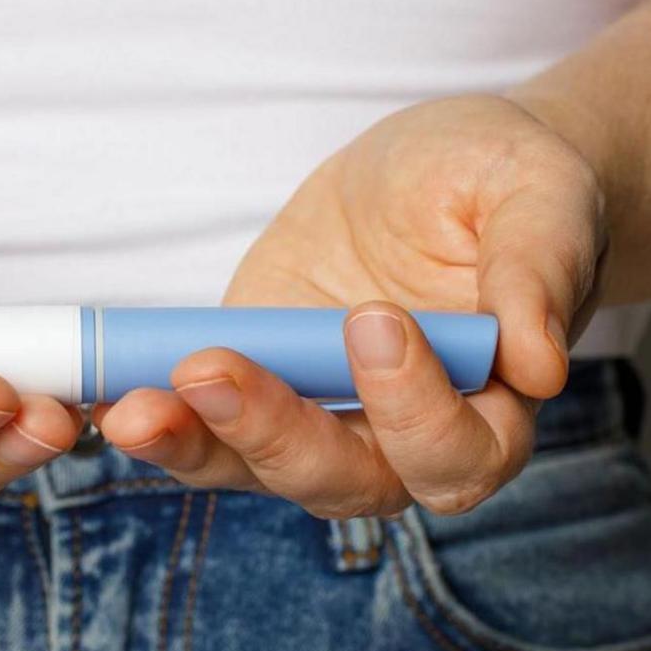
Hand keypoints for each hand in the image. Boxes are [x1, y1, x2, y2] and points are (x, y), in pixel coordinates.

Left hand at [96, 95, 604, 517]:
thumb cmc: (511, 184)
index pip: (456, 449)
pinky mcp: (257, 383)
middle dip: (272, 435)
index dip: (413, 406)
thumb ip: (538, 272)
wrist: (450, 169)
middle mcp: (403, 439)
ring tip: (133, 408)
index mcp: (492, 409)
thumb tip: (538, 364)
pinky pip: (205, 424)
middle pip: (343, 480)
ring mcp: (321, 417)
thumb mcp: (540, 197)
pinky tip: (111, 392)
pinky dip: (159, 416)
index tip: (375, 322)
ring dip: (195, 442)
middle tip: (211, 372)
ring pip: (258, 467)